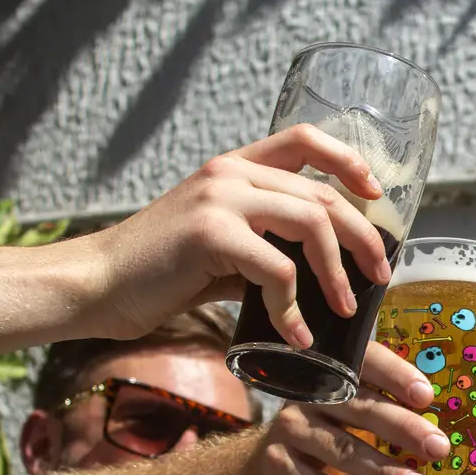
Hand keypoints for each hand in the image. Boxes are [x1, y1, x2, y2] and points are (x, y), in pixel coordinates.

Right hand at [86, 124, 393, 346]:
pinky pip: (279, 271)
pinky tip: (297, 336)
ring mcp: (220, 199)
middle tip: (380, 276)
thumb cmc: (155, 274)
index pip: (304, 138)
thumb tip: (315, 278)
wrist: (95, 285)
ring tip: (345, 308)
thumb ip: (263, 249)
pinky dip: (294, 309)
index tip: (377, 193)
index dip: (349, 160)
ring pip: (311, 224)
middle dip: (363, 238)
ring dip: (337, 272)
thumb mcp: (218, 250)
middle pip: (323, 194)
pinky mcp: (211, 234)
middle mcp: (229, 173)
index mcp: (233, 168)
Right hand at [243, 342, 449, 474]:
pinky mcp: (279, 466)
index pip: (365, 362)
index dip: (396, 375)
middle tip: (439, 448)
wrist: (271, 473)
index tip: (427, 396)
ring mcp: (291, 430)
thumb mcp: (356, 417)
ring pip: (344, 451)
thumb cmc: (332, 437)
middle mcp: (308, 395)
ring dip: (386, 472)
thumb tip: (448, 430)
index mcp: (334, 372)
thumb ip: (392, 412)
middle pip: (361, 409)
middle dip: (404, 429)